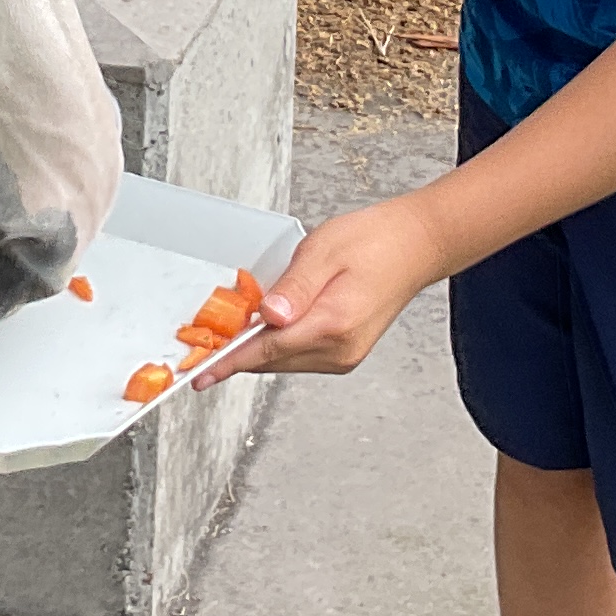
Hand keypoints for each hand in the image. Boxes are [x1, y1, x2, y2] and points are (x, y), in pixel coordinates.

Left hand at [189, 199, 445, 383]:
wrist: (416, 246)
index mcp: (334, 324)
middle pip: (270, 360)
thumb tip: (268, 317)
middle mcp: (340, 350)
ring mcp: (343, 356)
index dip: (228, 361)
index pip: (268, 350)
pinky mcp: (343, 353)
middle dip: (236, 350)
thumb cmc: (374, 241)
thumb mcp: (325, 250)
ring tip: (236, 322)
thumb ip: (294, 287)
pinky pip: (296, 355)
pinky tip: (269, 322)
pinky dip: (275, 343)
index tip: (199, 374)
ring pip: (282, 360)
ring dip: (256, 346)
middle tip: (203, 337)